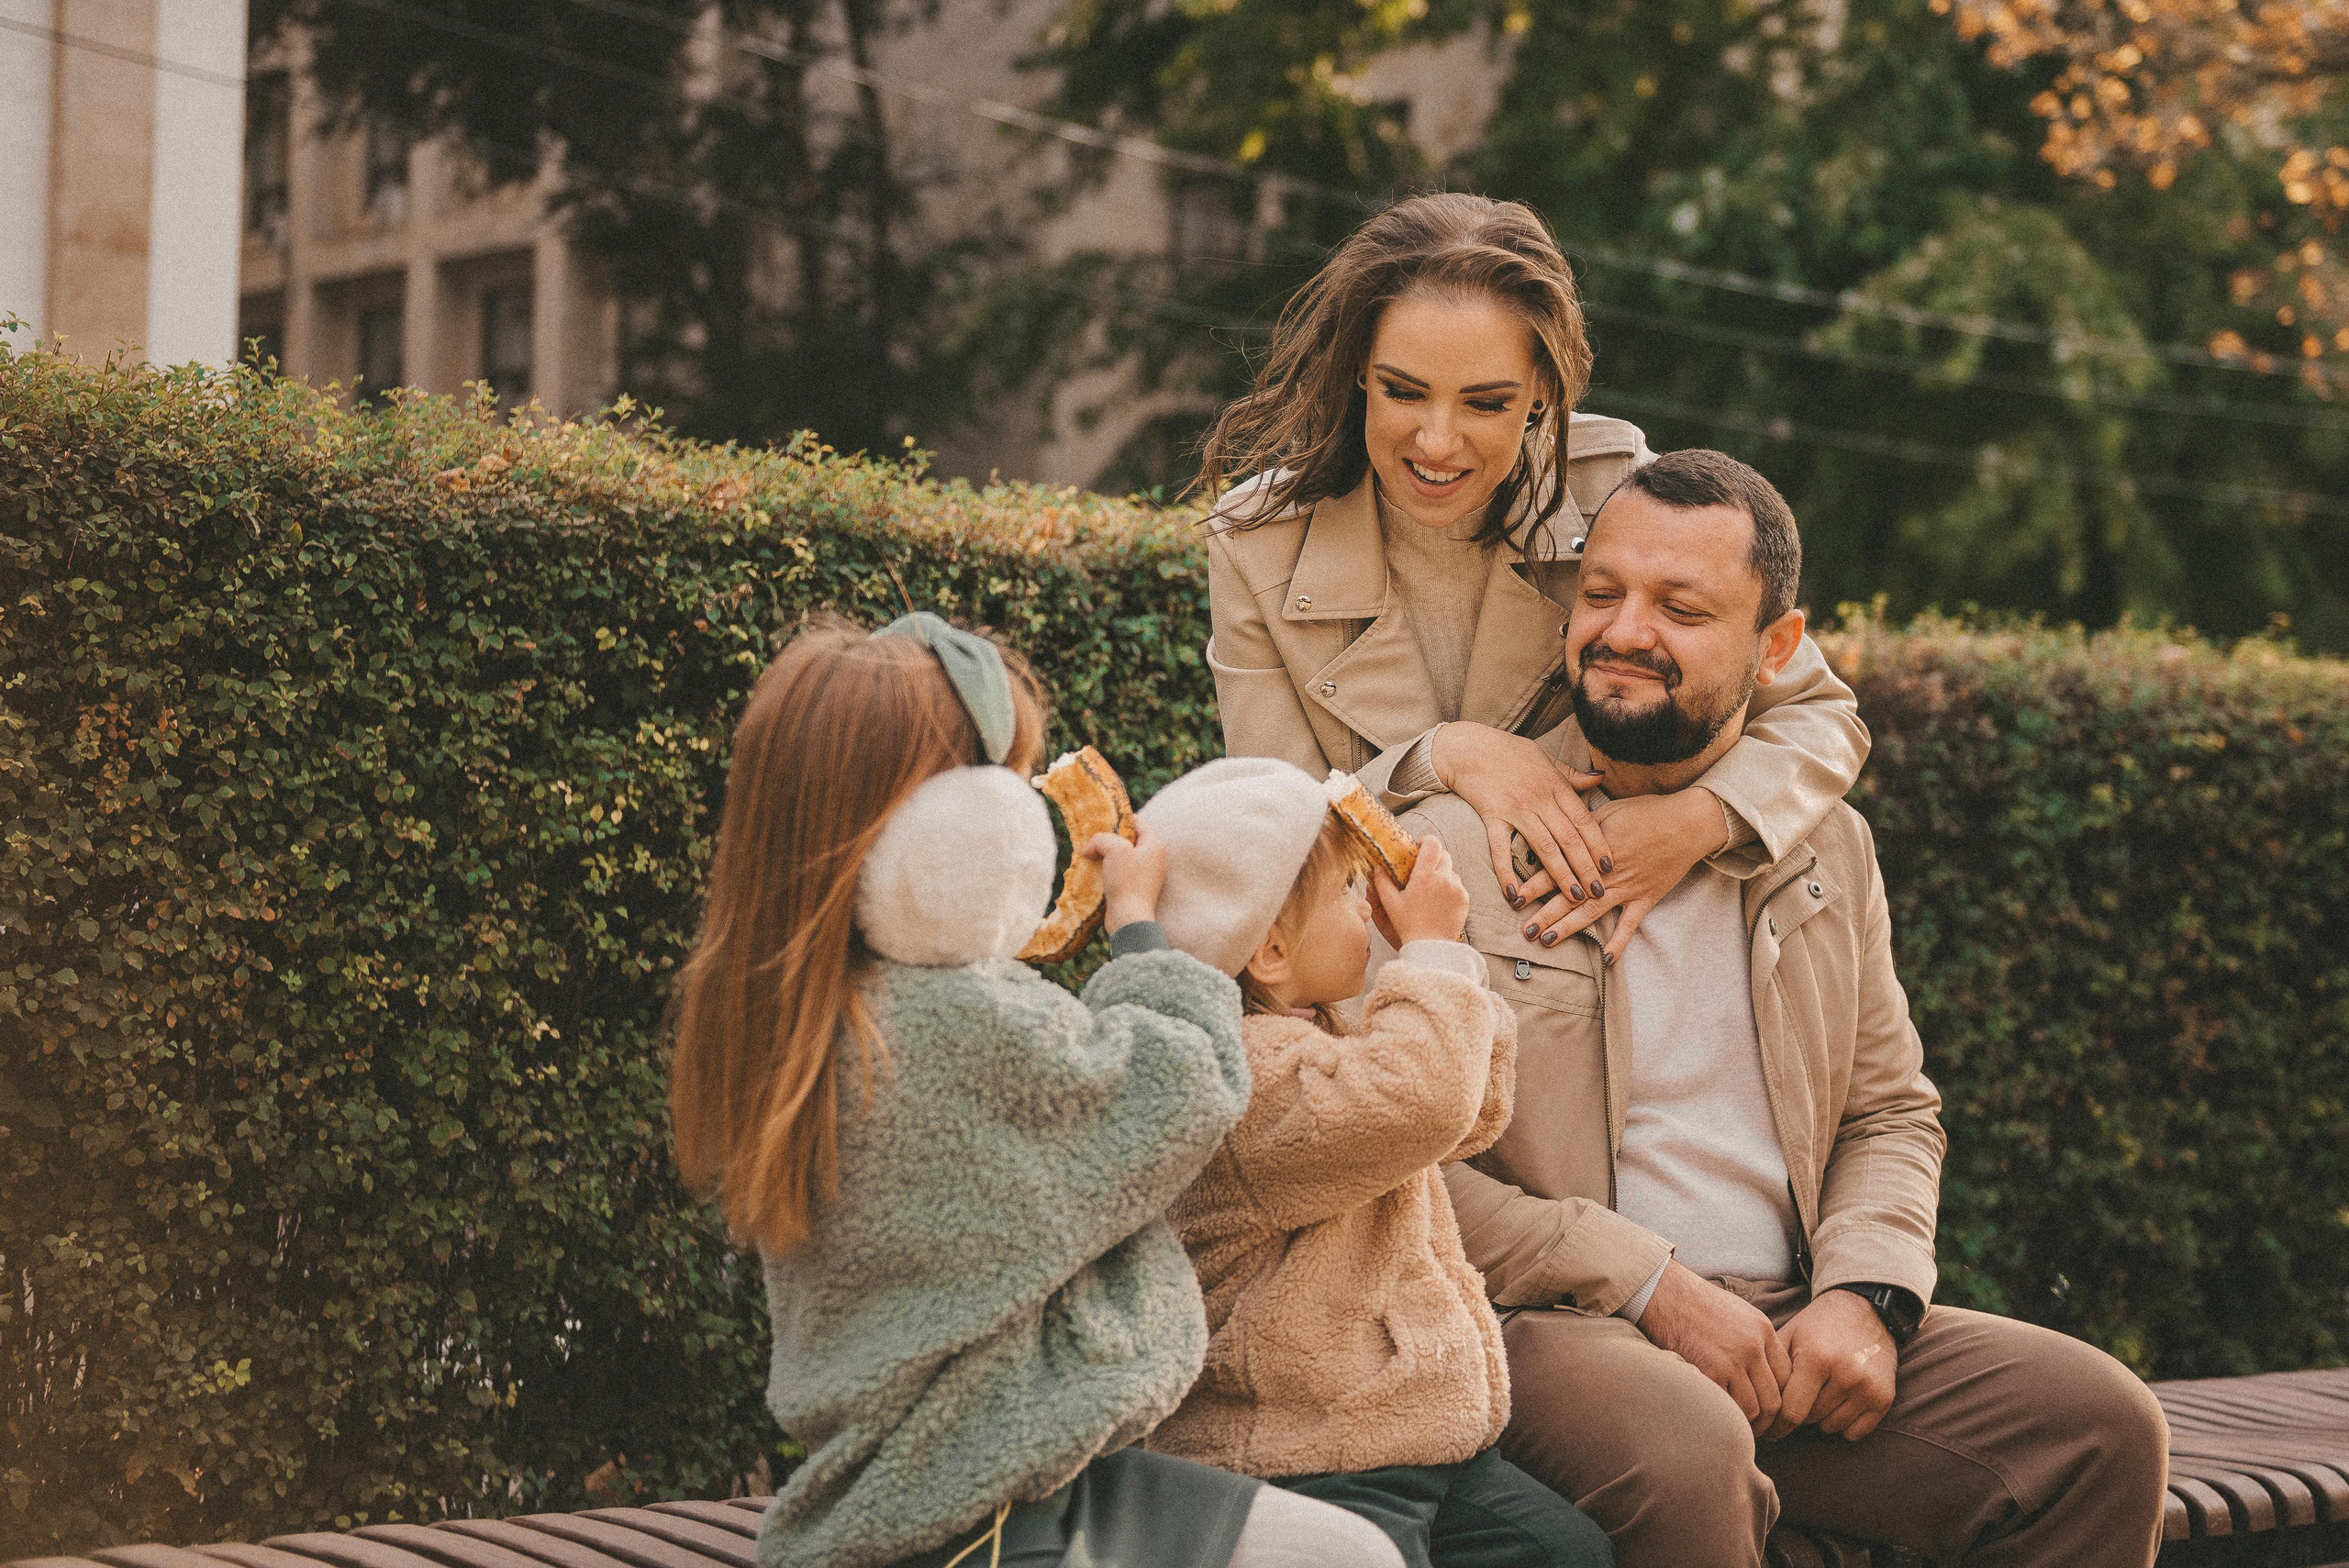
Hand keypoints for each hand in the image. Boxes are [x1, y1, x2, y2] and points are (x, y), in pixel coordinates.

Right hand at [1088, 821, 1164, 930]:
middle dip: (1110, 839)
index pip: (1138, 822)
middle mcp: (1154, 859)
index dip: (1120, 820)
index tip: (1102, 823)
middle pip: (1130, 840)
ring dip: (1107, 856)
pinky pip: (1122, 873)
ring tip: (1091, 856)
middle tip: (1094, 841)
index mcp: (1154, 845)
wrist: (1129, 918)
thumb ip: (1101, 839)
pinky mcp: (1137, 889)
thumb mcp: (1113, 849)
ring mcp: (1147, 875)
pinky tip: (1096, 873)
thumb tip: (1090, 849)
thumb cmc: (1126, 881)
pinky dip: (1109, 871)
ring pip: (1124, 857)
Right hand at [1373, 837, 1468, 946]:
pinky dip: (1449, 887)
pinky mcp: (1464, 898)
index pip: (1432, 844)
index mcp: (1424, 876)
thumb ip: (1382, 882)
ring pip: (1451, 870)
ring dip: (1442, 873)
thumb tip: (1377, 867)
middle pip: (1444, 854)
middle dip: (1434, 857)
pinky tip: (1439, 900)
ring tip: (1430, 889)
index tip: (1420, 847)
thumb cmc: (1408, 925)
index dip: (1426, 841)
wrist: (1431, 947)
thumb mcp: (1390, 903)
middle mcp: (1443, 879)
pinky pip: (1458, 885)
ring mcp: (1456, 888)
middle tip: (1423, 868)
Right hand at [1431, 724, 1608, 917]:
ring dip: (1561, 875)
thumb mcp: (1546, 758)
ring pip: (1544, 847)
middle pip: (1569, 839)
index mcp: (1555, 785)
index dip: (1598, 845)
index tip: (1609, 866)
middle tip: (1598, 892)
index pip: (1583, 820)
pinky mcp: (1492, 817)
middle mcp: (1539, 800)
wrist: (1469, 747)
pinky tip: (1515, 895)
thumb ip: (1573, 775)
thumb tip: (1600, 779)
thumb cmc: (1509, 752)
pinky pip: (1501, 849)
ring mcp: (1516, 810)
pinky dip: (1507, 873)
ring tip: (1574, 897)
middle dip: (1586, 868)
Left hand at [1518, 788, 1728, 962]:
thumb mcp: (1608, 811)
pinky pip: (1630, 925)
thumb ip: (1581, 826)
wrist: (1687, 822)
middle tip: (1524, 929)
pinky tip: (1605, 961)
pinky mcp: (1645, 898)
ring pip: (1591, 912)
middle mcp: (1606, 873)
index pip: (1557, 869)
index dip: (1534, 885)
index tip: (1514, 897)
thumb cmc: (1646, 811)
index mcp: (1592, 849)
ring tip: (1547, 941)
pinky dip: (1619, 943)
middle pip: (1569, 896)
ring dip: (1568, 929)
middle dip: (1544, 914)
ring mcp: (1626, 888)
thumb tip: (1555, 831)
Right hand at [1637, 1261, 1790, 1433]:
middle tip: (1756, 1431)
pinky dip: (1725, 1416)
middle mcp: (1754, 1345)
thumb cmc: (1693, 1304)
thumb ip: (1755, 1341)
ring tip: (1736, 1427)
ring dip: (1746, 1423)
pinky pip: (1729, 1407)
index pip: (1787, 1377)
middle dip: (1767, 1421)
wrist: (1664, 1293)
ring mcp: (1734, 1359)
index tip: (1770, 1412)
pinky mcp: (1711, 1371)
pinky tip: (1718, 1417)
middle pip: (1774, 1398)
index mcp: (1763, 1330)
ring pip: (1755, 1409)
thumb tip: (1762, 1375)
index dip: (1780, 1399)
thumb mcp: (1737, 1313)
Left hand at [1762, 1289, 1898, 1442]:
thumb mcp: (1789, 1336)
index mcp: (1817, 1358)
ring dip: (1820, 1417)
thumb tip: (1753, 1404)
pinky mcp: (1884, 1398)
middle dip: (1799, 1411)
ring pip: (1831, 1427)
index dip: (1776, 1424)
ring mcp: (1868, 1388)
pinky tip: (1838, 1401)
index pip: (1791, 1411)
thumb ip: (1771, 1369)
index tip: (1767, 1429)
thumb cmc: (1817, 1326)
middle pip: (1810, 1419)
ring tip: (1819, 1392)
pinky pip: (1854, 1432)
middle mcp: (1846, 1375)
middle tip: (1799, 1393)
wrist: (1863, 1310)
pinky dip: (1843, 1423)